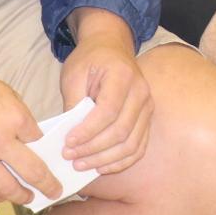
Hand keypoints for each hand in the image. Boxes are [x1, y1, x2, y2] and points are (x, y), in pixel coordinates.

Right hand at [0, 45, 60, 205]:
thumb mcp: (5, 93)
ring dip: (20, 196)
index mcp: (14, 118)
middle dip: (47, 184)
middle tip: (54, 191)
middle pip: (31, 172)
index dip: (45, 149)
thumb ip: (20, 118)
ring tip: (27, 197)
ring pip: (5, 188)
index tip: (50, 157)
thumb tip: (31, 140)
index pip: (39, 141)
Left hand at [60, 12, 154, 175]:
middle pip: (121, 131)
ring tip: (81, 165)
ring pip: (131, 144)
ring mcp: (147, 106)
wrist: (111, 48)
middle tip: (69, 156)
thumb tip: (70, 137)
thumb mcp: (74, 74)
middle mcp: (141, 92)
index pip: (108, 111)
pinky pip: (139, 147)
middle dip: (93, 149)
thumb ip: (73, 103)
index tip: (67, 142)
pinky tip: (101, 167)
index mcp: (123, 75)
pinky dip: (121, 162)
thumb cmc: (90, 60)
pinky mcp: (147, 119)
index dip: (88, 131)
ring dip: (105, 160)